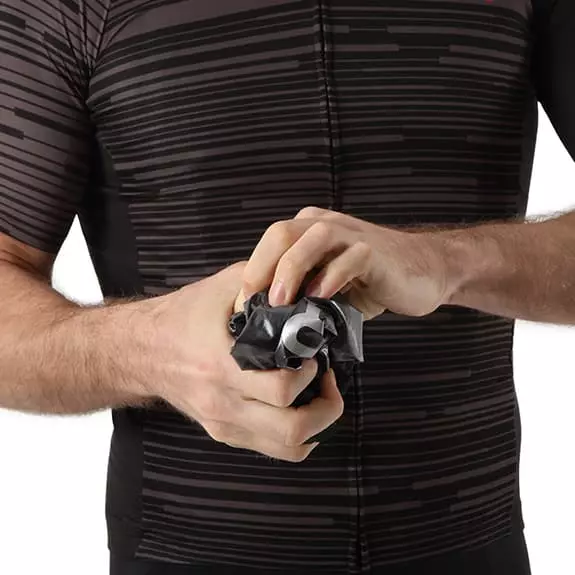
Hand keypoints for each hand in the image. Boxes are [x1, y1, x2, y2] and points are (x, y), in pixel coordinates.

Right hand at [148, 261, 343, 461]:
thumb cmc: (182, 315)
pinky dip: (297, 435)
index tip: (317, 356)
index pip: (281, 390)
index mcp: (222, 366)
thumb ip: (264, 282)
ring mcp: (223, 423)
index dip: (311, 376)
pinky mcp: (224, 433)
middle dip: (327, 409)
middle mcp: (223, 403)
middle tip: (329, 381)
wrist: (142, 349)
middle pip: (292, 430)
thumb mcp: (224, 286)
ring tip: (320, 397)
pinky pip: (272, 449)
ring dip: (317, 426)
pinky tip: (300, 408)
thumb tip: (304, 283)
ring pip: (287, 448)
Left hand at [242, 207, 451, 319]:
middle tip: (255, 304)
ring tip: (281, 302)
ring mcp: (351, 235)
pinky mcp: (374, 251)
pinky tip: (320, 298)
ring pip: (312, 238)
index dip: (252, 275)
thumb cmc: (372, 281)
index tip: (244, 309)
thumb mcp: (328, 288)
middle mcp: (326, 226)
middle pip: (282, 233)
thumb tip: (269, 324)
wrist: (425, 271)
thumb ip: (302, 295)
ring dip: (291, 270)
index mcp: (309, 231)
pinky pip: (349, 258)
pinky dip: (330, 278)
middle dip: (262, 269)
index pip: (270, 244)